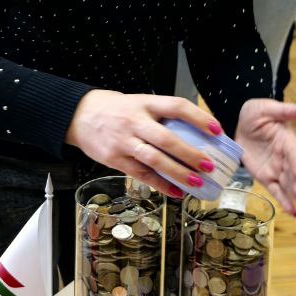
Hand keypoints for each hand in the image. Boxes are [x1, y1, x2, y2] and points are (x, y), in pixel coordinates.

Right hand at [66, 90, 221, 197]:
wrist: (79, 115)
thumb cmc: (117, 109)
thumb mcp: (139, 102)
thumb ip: (162, 115)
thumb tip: (197, 134)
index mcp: (145, 104)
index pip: (176, 107)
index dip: (199, 118)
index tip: (217, 130)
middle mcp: (135, 122)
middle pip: (167, 139)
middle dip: (190, 154)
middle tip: (209, 165)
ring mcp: (124, 141)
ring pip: (154, 160)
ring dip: (177, 173)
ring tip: (196, 182)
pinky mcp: (115, 159)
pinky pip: (141, 174)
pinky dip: (160, 185)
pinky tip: (175, 192)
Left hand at [234, 98, 295, 217]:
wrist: (242, 123)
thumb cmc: (257, 113)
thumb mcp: (269, 108)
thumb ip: (288, 110)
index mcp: (287, 140)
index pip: (294, 153)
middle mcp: (286, 157)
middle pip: (294, 173)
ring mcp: (277, 169)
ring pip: (288, 185)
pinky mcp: (267, 177)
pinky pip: (276, 191)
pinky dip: (284, 201)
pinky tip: (293, 213)